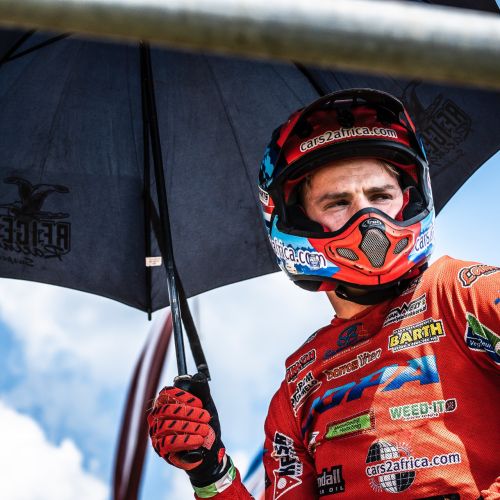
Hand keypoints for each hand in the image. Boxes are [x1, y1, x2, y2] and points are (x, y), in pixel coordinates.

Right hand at [148, 372, 228, 486]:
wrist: (209, 450)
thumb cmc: (205, 423)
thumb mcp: (207, 405)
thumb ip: (202, 390)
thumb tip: (198, 376)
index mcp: (166, 402)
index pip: (166, 393)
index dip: (182, 396)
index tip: (199, 403)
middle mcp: (157, 416)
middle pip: (168, 410)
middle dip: (190, 413)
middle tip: (206, 417)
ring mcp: (157, 433)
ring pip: (168, 426)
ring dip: (190, 427)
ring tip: (205, 430)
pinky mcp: (161, 449)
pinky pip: (169, 442)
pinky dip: (186, 440)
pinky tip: (198, 440)